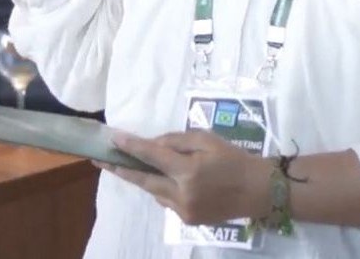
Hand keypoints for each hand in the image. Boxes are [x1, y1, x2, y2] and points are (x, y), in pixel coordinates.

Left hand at [96, 130, 272, 225]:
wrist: (259, 190)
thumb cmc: (234, 159)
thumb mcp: (208, 139)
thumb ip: (177, 141)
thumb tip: (152, 146)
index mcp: (189, 170)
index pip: (152, 156)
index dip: (131, 147)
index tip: (112, 139)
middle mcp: (182, 193)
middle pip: (144, 180)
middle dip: (121, 169)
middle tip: (100, 160)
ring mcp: (183, 210)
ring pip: (154, 192)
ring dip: (144, 178)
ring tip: (131, 165)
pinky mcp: (188, 220)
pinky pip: (166, 201)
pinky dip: (163, 189)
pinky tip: (167, 180)